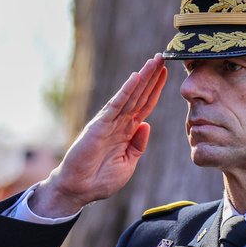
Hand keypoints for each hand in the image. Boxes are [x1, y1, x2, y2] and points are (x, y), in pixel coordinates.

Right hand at [31, 54, 168, 216]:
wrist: (79, 190)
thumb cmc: (101, 180)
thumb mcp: (128, 164)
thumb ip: (138, 145)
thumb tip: (147, 125)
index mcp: (127, 132)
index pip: (145, 106)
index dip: (155, 90)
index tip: (166, 74)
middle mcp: (119, 123)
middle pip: (140, 95)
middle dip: (152, 77)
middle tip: (163, 57)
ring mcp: (109, 122)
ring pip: (130, 95)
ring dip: (143, 77)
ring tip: (154, 61)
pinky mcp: (99, 125)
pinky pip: (116, 105)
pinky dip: (127, 90)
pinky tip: (136, 77)